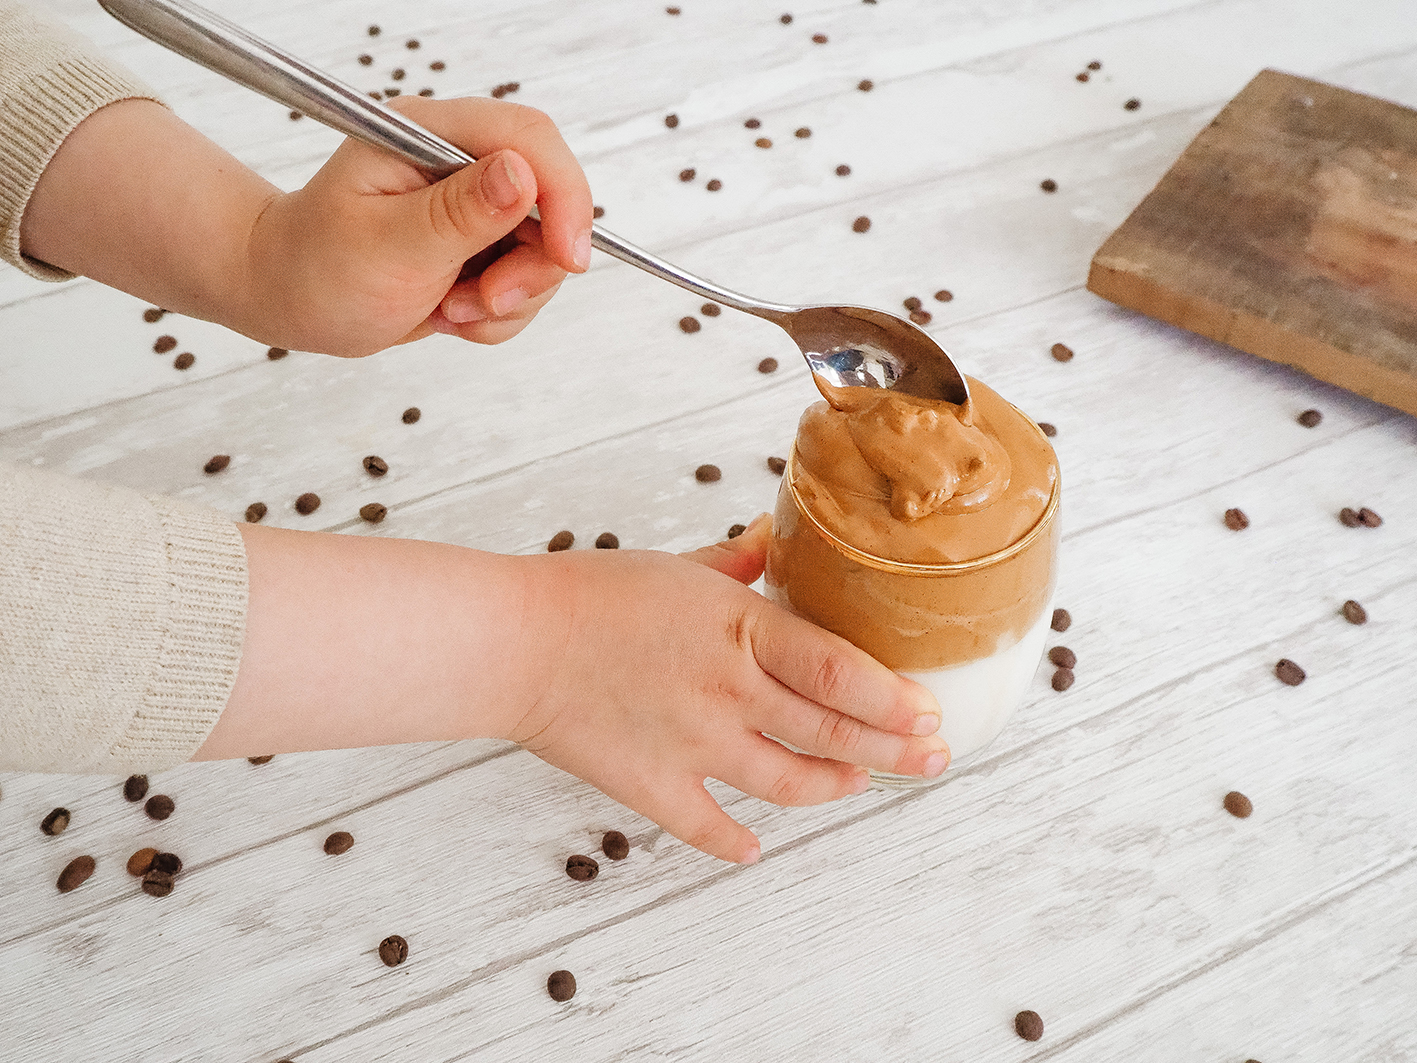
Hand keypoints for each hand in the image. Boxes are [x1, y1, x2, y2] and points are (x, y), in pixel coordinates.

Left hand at [244, 95, 592, 354]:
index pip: (528, 138)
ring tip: (449, 309)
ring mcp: (475, 204)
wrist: (291, 298)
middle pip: (551, 199)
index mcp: (429, 134)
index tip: (566, 258)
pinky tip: (448, 312)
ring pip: (543, 251)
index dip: (564, 196)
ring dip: (509, 298)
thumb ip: (459, 212)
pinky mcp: (482, 243)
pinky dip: (498, 314)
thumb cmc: (315, 267)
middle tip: (485, 302)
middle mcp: (460, 161)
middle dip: (532, 266)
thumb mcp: (386, 245)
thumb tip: (522, 175)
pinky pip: (526, 283)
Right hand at [509, 516, 949, 863]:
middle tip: (933, 758)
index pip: (839, 671)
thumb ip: (735, 561)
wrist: (515, 640)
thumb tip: (771, 535)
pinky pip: (709, 827)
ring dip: (835, 786)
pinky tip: (756, 847)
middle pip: (832, 730)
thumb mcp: (678, 566)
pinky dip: (738, 842)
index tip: (930, 712)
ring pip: (789, 781)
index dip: (893, 699)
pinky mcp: (653, 785)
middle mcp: (730, 690)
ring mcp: (696, 744)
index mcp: (740, 630)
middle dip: (895, 750)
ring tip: (860, 782)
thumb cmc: (591, 592)